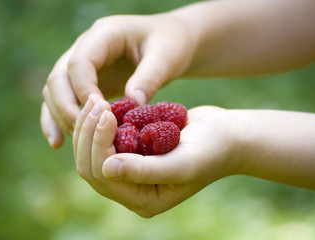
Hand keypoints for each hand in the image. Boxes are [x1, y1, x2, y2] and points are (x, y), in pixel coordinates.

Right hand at [41, 13, 196, 147]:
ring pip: (54, 90)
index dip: (85, 90)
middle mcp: (86, 47)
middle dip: (67, 108)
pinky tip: (58, 143)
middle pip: (59, 77)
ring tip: (78, 142)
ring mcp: (82, 64)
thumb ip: (150, 77)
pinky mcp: (85, 81)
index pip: (80, 63)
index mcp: (105, 34)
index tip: (103, 114)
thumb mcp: (167, 56)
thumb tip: (132, 105)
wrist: (168, 41)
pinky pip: (62, 99)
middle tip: (84, 133)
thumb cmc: (170, 44)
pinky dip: (56, 119)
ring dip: (61, 117)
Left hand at [73, 95, 239, 216]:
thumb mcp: (183, 163)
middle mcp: (132, 189)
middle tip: (96, 102)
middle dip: (88, 134)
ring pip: (93, 153)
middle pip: (91, 166)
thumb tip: (107, 169)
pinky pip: (104, 141)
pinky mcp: (131, 152)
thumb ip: (145, 170)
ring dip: (90, 127)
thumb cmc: (212, 150)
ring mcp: (130, 171)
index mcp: (143, 200)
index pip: (104, 176)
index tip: (106, 113)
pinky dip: (99, 125)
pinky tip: (102, 105)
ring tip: (96, 101)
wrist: (226, 135)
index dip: (98, 144)